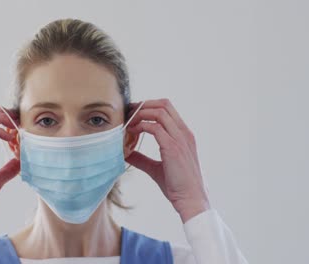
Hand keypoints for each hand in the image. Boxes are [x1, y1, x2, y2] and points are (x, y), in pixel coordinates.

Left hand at [126, 99, 209, 222]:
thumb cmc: (178, 187)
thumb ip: (142, 159)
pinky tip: (132, 133)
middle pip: (163, 104)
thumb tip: (127, 153)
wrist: (191, 200)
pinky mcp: (173, 147)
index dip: (148, 106)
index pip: (167, 109)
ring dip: (140, 114)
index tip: (132, 113)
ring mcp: (180, 139)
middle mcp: (184, 133)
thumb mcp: (156, 168)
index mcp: (183, 135)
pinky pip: (154, 127)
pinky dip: (140, 126)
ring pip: (159, 112)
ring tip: (128, 121)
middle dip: (143, 105)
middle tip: (128, 112)